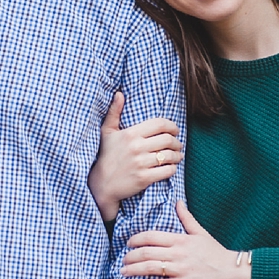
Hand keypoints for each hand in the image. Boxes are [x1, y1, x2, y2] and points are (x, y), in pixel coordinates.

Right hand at [88, 91, 180, 223]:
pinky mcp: (144, 178)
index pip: (160, 124)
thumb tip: (119, 94)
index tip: (175, 130)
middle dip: (177, 142)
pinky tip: (171, 167)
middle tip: (178, 145)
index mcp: (130, 134)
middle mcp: (136, 147)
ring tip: (177, 156)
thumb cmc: (105, 156)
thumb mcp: (107, 132)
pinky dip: (173, 168)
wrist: (101, 184)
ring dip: (178, 155)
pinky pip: (167, 171)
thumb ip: (114, 112)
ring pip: (170, 156)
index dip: (172, 126)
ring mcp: (141, 163)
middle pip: (168, 140)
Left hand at [123, 200, 242, 278]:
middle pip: (146, 252)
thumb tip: (178, 202)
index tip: (128, 243)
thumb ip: (187, 218)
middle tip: (123, 259)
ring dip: (133, 269)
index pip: (151, 236)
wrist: (232, 271)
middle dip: (130, 256)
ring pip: (150, 268)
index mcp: (181, 239)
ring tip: (123, 271)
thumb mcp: (201, 232)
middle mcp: (178, 253)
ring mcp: (180, 270)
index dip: (136, 239)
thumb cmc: (216, 252)